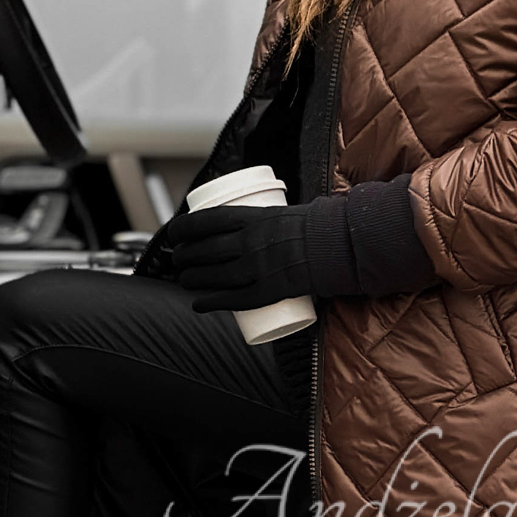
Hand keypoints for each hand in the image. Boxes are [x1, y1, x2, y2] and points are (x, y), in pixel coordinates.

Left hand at [167, 202, 314, 312]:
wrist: (343, 245)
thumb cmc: (319, 227)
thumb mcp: (285, 211)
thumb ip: (264, 221)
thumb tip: (250, 227)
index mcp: (254, 217)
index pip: (206, 222)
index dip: (184, 229)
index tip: (174, 233)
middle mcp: (251, 242)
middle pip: (205, 250)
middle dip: (184, 257)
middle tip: (179, 260)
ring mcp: (259, 268)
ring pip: (213, 276)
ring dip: (192, 280)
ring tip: (185, 281)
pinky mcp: (270, 291)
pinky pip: (233, 300)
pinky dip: (211, 303)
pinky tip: (198, 304)